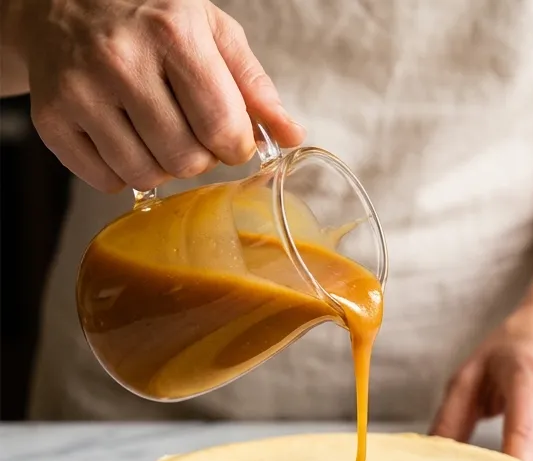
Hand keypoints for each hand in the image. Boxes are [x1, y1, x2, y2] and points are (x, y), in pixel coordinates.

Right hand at [19, 0, 305, 191]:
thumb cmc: (149, 15)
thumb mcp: (210, 30)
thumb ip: (253, 85)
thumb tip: (290, 136)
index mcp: (171, 34)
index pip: (222, 127)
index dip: (237, 146)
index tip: (232, 137)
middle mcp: (121, 61)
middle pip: (187, 158)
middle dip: (202, 156)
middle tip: (192, 130)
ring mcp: (79, 91)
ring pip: (147, 175)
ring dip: (164, 166)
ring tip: (159, 131)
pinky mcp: (50, 118)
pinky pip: (106, 180)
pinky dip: (125, 171)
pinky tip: (125, 137)